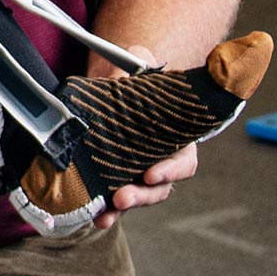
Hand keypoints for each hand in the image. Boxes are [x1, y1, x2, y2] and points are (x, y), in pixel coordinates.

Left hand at [87, 44, 197, 229]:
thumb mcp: (137, 64)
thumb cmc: (132, 80)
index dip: (170, 171)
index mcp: (175, 139)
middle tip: (122, 197)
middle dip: (143, 195)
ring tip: (105, 213)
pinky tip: (94, 217)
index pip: (182, 162)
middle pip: (160, 188)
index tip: (150, 173)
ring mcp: (138, 174)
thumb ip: (139, 61)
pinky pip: (115, 201)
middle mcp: (161, 162)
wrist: (110, 91)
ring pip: (138, 198)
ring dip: (123, 208)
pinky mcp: (116, 181)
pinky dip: (105, 211)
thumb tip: (137, 59)